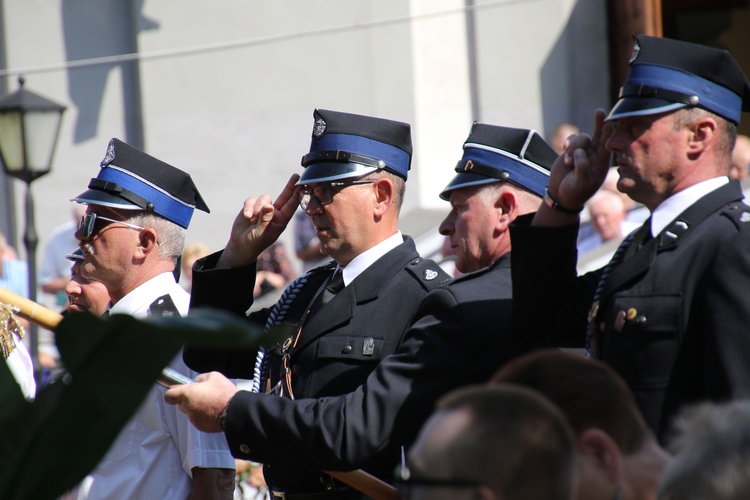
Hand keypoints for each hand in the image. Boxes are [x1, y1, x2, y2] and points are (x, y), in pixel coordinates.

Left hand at [164, 371, 238, 432]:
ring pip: (191, 412)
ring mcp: (194, 419)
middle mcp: (188, 408)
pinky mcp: (201, 427)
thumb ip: (200, 378)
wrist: (235, 411)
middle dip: (189, 399)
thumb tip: (197, 382)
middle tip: (202, 394)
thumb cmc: (224, 394)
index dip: (173, 393)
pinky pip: (199, 419)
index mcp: (188, 394)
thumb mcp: (214, 376)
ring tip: (212, 403)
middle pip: (182, 404)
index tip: (176, 391)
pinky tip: (214, 411)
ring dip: (197, 407)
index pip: (169, 396)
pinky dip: (204, 415)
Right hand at [218, 174, 300, 266]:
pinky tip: (247, 217)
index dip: (296, 195)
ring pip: (264, 198)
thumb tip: (269, 205)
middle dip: (289, 186)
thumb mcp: (261, 233)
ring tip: (252, 220)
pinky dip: (248, 207)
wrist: (240, 244)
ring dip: (257, 208)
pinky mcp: (252, 206)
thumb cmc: (255, 242)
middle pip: (284, 196)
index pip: (291, 206)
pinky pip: (251, 200)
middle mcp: (275, 213)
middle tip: (296, 176)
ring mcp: (263, 208)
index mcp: (281, 220)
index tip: (302, 185)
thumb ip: (265, 220)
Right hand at [538, 109, 613, 224]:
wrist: (561, 196)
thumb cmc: (574, 192)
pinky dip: (567, 145)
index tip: (610, 123)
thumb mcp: (580, 183)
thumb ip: (582, 167)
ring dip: (573, 147)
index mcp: (601, 163)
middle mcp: (594, 156)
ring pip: (581, 138)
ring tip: (568, 162)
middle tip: (600, 112)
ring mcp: (582, 152)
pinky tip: (564, 155)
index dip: (609, 134)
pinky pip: (571, 140)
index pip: (607, 145)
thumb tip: (580, 152)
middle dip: (599, 123)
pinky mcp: (570, 151)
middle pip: (599, 135)